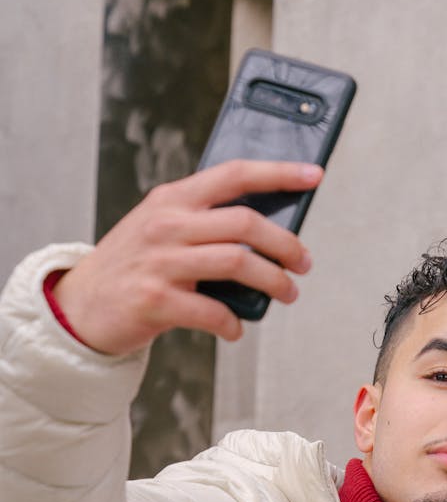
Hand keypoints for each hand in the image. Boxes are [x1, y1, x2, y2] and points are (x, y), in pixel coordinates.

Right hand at [53, 159, 322, 354]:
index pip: (234, 175)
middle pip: (245, 223)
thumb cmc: (133, 267)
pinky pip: (212, 311)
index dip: (278, 172)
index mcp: (173, 200)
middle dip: (286, 244)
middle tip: (303, 263)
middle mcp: (167, 225)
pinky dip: (233, 323)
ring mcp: (160, 262)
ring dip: (273, 281)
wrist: (80, 306)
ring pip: (237, 262)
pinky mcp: (156, 301)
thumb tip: (268, 234)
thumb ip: (204, 223)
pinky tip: (236, 328)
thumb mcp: (161, 229)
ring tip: (287, 293)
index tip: (312, 174)